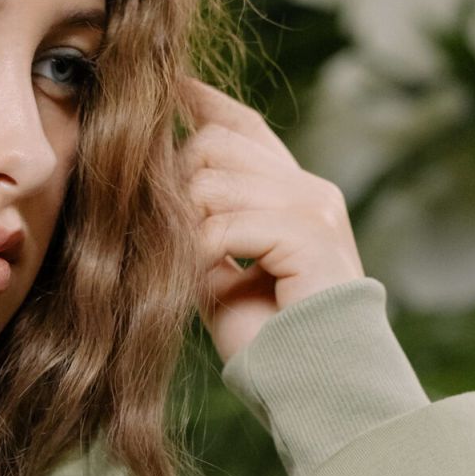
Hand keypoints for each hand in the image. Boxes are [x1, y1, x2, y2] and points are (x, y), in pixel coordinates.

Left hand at [174, 75, 365, 365]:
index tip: (166, 89)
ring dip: (184, 226)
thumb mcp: (222, 272)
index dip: (201, 103)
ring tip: (182, 265)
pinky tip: (199, 280)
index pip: (244, 125)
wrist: (316, 386)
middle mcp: (310, 191)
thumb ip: (203, 227)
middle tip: (164, 233)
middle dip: (175, 183)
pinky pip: (226, 225)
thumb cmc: (268, 340)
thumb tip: (158, 190)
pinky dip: (200, 253)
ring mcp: (314, 210)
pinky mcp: (310, 237)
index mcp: (295, 194)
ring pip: (213, 181)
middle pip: (215, 144)